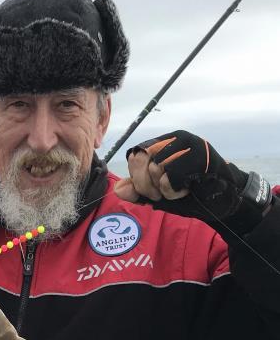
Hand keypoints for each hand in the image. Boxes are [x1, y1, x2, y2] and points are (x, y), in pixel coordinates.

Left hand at [114, 131, 270, 234]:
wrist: (221, 201)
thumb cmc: (189, 195)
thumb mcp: (157, 195)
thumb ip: (137, 191)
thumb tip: (118, 188)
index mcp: (160, 145)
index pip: (133, 157)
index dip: (137, 179)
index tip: (152, 191)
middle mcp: (171, 139)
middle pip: (140, 160)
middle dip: (147, 186)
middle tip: (163, 193)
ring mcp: (186, 142)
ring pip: (155, 166)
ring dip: (164, 189)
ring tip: (179, 189)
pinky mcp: (198, 152)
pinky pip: (171, 174)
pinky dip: (174, 190)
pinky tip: (188, 188)